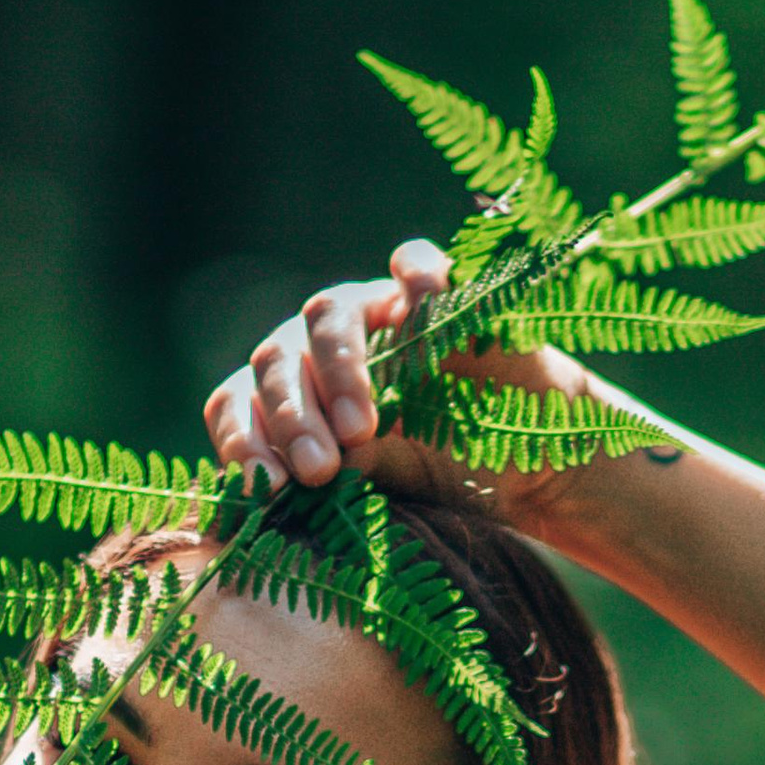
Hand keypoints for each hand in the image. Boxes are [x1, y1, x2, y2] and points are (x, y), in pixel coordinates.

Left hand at [202, 237, 628, 532]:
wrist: (528, 471)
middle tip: (319, 471)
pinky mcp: (438, 298)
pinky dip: (413, 272)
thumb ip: (319, 488)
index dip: (241, 438)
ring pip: (326, 312)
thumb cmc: (439, 489)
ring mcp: (378, 318)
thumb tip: (264, 492)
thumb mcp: (370, 501)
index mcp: (292, 401)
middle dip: (289, 418)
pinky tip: (417, 305)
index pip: (236, 401)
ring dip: (335, 368)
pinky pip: (414, 263)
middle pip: (274, 358)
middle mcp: (322, 353)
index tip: (266, 487)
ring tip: (360, 430)